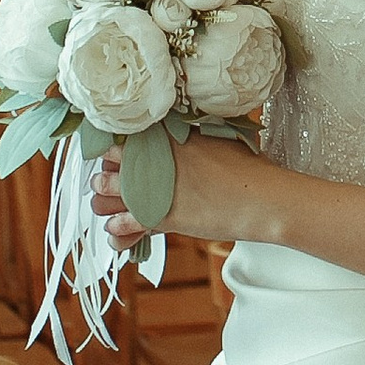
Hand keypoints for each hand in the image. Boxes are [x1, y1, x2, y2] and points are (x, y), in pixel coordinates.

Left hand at [93, 133, 275, 247]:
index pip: (123, 136)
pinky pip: (122, 224)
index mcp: (166, 135)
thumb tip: (180, 139)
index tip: (120, 159)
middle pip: (108, 162)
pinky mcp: (159, 217)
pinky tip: (119, 230)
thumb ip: (189, 139)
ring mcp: (153, 188)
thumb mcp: (217, 140)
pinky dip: (117, 229)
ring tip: (109, 206)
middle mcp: (153, 158)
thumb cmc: (247, 167)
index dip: (117, 150)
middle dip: (106, 173)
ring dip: (104, 201)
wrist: (261, 197)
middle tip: (111, 183)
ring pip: (106, 193)